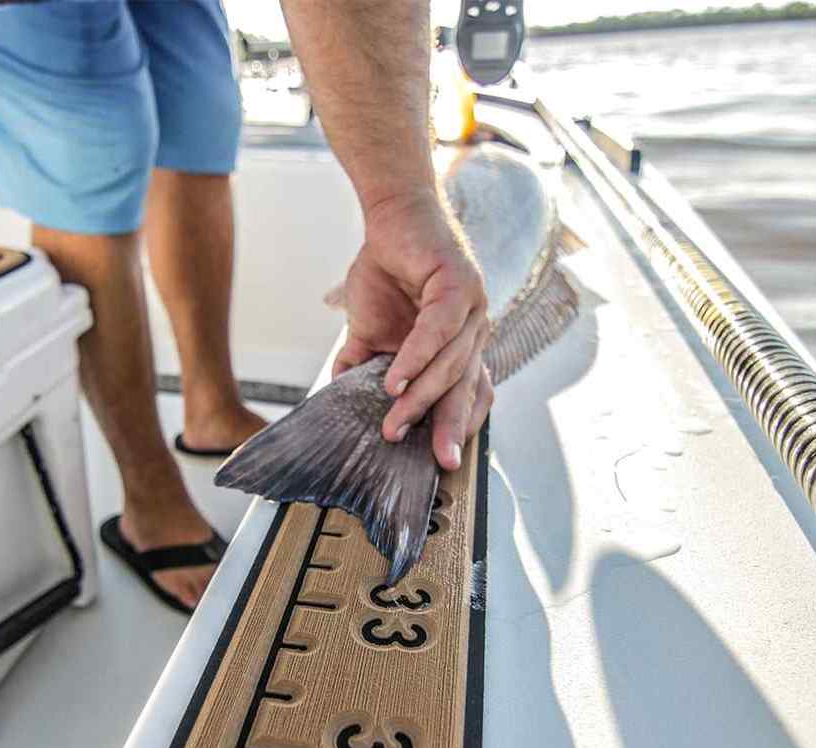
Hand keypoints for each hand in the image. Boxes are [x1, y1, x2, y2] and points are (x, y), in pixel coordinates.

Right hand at [334, 188, 492, 470]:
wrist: (390, 217)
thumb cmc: (385, 269)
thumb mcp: (369, 329)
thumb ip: (364, 363)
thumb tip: (341, 395)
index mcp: (459, 344)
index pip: (470, 393)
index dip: (459, 425)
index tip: (443, 460)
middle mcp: (474, 330)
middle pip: (465, 387)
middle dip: (449, 427)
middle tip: (439, 462)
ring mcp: (473, 307)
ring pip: (450, 364)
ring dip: (420, 398)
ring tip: (393, 424)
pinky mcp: (459, 284)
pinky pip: (438, 331)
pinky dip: (415, 359)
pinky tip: (395, 382)